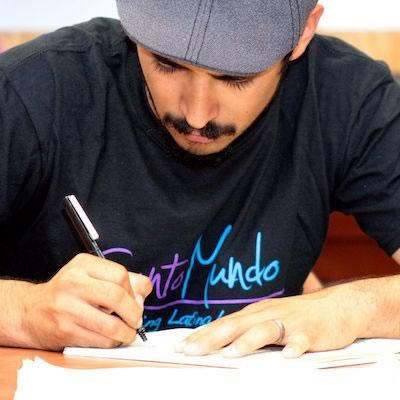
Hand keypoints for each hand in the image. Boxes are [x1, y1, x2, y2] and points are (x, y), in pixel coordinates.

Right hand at [22, 253, 151, 349]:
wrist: (30, 311)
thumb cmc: (68, 292)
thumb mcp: (91, 275)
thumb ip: (121, 279)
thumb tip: (144, 291)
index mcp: (83, 264)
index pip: (120, 275)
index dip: (134, 290)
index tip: (136, 300)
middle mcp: (73, 283)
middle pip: (117, 297)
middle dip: (134, 312)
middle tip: (137, 319)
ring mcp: (67, 308)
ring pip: (111, 324)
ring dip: (127, 332)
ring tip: (128, 332)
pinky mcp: (65, 331)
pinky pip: (100, 340)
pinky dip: (113, 342)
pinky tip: (113, 338)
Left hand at [176, 285, 368, 357]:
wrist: (338, 306)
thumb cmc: (298, 317)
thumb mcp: (270, 321)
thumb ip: (249, 332)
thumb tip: (223, 346)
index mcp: (256, 314)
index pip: (224, 324)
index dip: (203, 335)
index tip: (182, 346)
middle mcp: (269, 314)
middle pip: (237, 325)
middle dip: (212, 338)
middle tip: (192, 350)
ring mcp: (290, 322)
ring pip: (266, 330)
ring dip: (248, 341)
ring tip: (231, 354)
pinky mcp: (311, 332)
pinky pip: (302, 340)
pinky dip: (295, 347)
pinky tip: (289, 356)